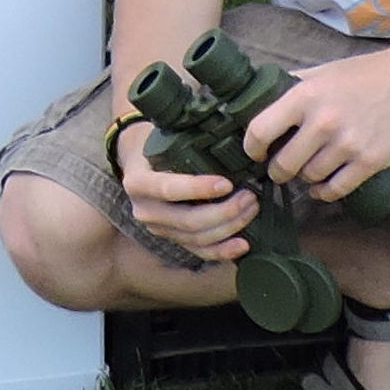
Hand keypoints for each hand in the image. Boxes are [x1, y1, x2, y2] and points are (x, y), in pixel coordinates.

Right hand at [114, 117, 256, 263]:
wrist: (140, 162)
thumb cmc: (157, 144)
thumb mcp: (163, 137)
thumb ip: (184, 143)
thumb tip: (224, 138)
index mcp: (139, 182)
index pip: (169, 189)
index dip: (199, 189)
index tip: (227, 184)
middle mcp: (145, 210)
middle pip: (188, 221)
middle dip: (224, 212)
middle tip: (249, 196)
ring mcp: (159, 229)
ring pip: (197, 239)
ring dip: (229, 227)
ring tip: (251, 209)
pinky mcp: (172, 239)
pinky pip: (199, 252)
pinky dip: (222, 251)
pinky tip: (242, 245)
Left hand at [246, 37, 389, 204]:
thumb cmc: (369, 73)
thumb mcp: (325, 71)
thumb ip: (296, 85)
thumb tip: (265, 95)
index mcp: (305, 95)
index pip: (260, 130)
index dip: (251, 148)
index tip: (255, 153)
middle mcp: (322, 121)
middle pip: (283, 164)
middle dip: (278, 171)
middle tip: (280, 170)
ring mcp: (347, 144)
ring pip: (310, 178)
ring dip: (305, 180)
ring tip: (307, 173)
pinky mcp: (369, 161)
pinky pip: (336, 189)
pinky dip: (325, 193)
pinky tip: (323, 188)